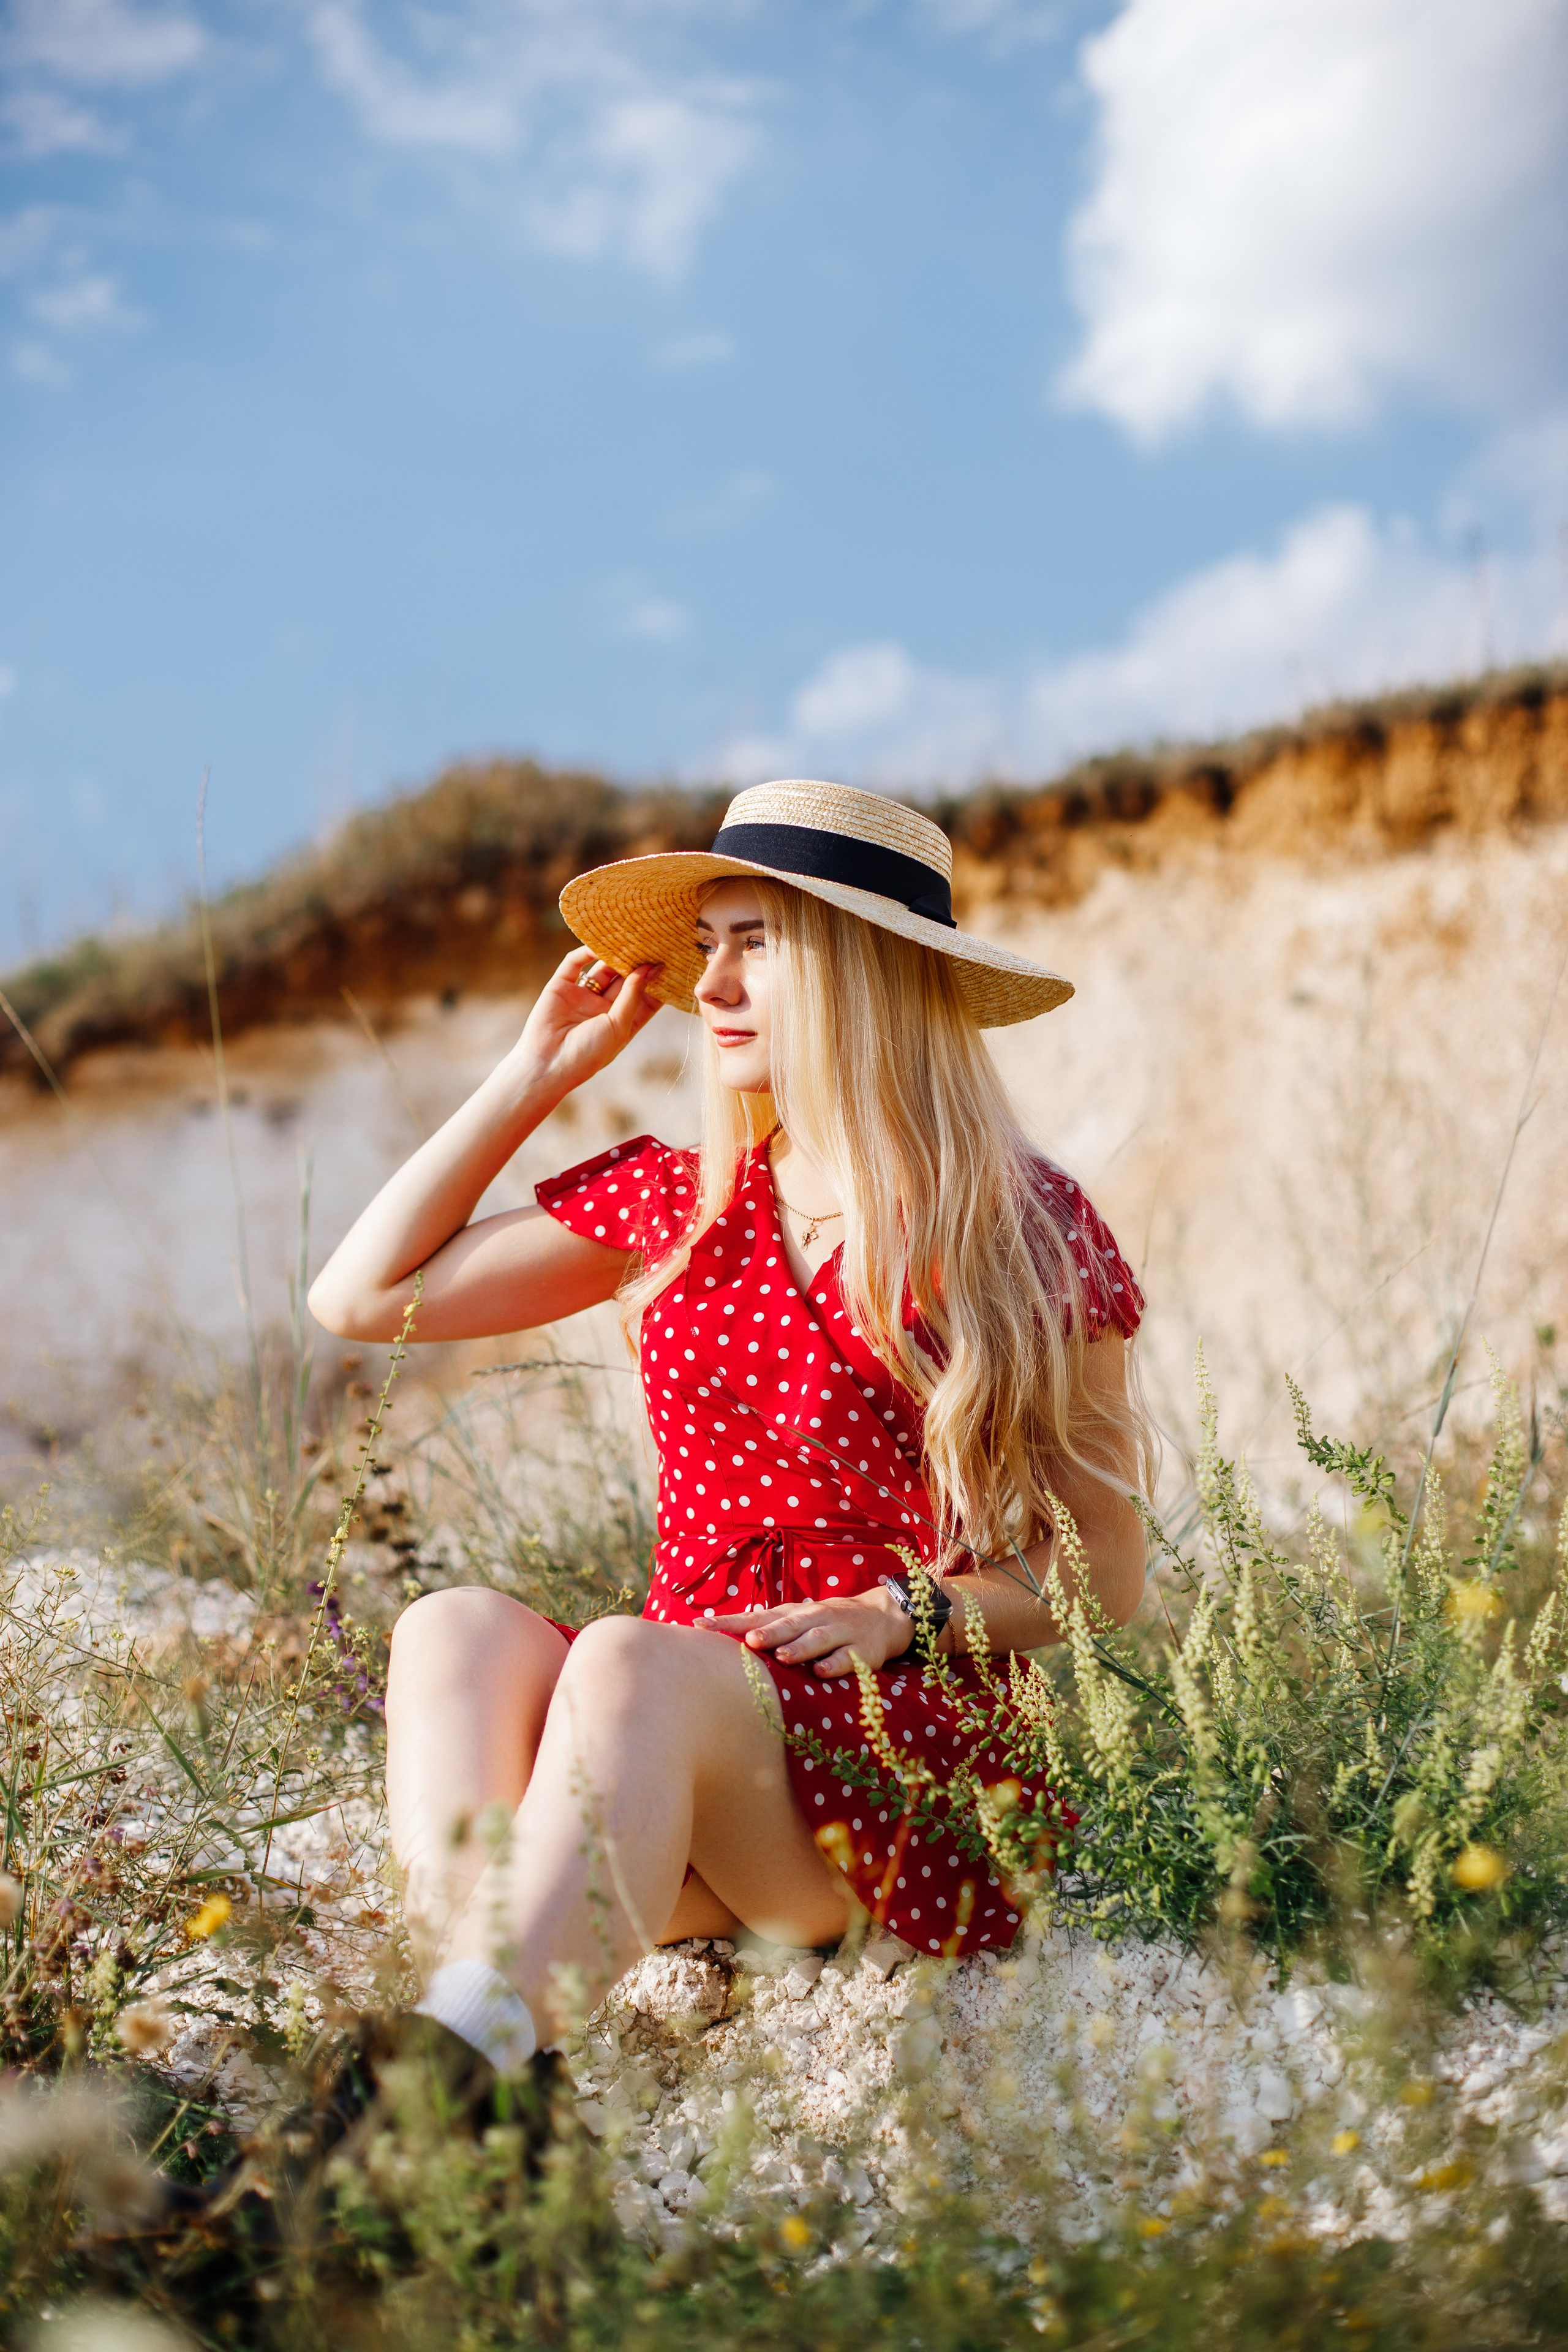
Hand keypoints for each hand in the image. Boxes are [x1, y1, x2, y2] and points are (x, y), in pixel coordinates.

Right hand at [513, 947, 662, 1097]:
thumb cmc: (588, 1053)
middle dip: (639, 962)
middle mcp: (604, 1007)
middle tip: (654, 941)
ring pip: (603, 967)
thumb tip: (649, 968)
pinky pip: (575, 963)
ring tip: (631, 936)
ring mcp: (583, 995)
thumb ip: (633, 995)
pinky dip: (586, 951)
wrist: (547, 1064)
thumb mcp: (619, 1026)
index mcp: (622, 1022)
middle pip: (626, 979)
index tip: (673, 962)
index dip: (658, 982)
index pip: (646, 998)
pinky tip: (600, 943)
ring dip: (615, 953)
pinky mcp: (561, 986)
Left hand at [698, 1589, 914, 1677]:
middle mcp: (815, 1618)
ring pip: (817, 1639)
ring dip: (799, 1647)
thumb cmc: (826, 1622)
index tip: (702, 1626)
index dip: (731, 1621)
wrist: (883, 1616)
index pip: (758, 1616)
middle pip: (788, 1624)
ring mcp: (840, 1632)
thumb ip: (767, 1628)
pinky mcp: (862, 1651)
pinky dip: (835, 1664)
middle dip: (768, 1633)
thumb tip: (722, 1640)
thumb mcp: (798, 1619)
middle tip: (748, 1641)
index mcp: (794, 1613)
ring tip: (782, 1657)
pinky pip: (847, 1658)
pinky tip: (820, 1672)